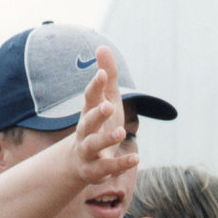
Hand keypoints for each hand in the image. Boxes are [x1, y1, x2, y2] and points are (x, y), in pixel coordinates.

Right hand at [72, 46, 138, 184]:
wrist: (80, 162)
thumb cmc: (98, 124)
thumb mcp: (106, 100)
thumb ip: (108, 78)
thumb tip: (102, 46)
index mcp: (89, 112)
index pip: (90, 97)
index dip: (96, 86)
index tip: (104, 74)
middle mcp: (85, 131)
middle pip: (87, 121)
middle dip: (96, 114)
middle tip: (108, 106)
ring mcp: (88, 151)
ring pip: (93, 145)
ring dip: (106, 139)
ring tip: (121, 132)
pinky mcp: (95, 170)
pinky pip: (108, 167)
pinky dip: (121, 164)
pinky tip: (136, 158)